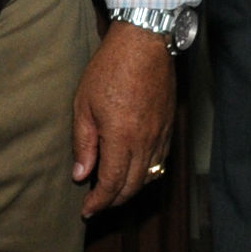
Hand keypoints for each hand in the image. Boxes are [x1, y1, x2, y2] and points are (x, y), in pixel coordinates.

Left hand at [71, 19, 178, 216]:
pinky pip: (161, 159)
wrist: (144, 42)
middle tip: (97, 204)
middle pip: (133, 186)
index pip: (112, 184)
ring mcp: (160, 133)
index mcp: (122, 138)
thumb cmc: (110, 68)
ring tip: (114, 189)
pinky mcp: (168, 124)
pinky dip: (147, 172)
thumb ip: (83, 143)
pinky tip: (134, 168)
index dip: (99, 201)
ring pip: (150, 175)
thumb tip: (82, 174)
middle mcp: (145, 141)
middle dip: (114, 200)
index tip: (87, 209)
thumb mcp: (84, 105)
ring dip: (131, 188)